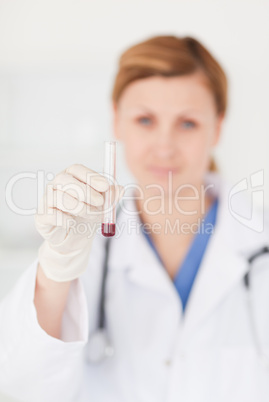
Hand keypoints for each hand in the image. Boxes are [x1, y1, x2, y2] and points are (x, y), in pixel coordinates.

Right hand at [35, 164, 123, 281]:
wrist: (74, 238)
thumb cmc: (87, 215)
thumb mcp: (103, 206)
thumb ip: (111, 197)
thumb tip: (121, 189)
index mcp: (70, 176)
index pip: (77, 169)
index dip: (91, 176)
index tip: (106, 186)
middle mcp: (55, 185)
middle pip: (65, 180)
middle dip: (85, 191)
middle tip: (99, 202)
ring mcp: (46, 199)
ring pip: (60, 198)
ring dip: (80, 208)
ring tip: (90, 216)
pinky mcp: (41, 216)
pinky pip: (52, 215)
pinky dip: (65, 220)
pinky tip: (72, 223)